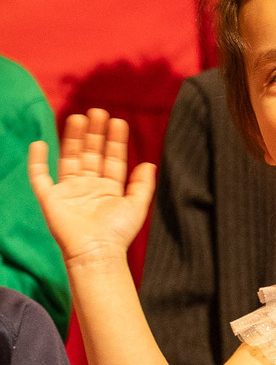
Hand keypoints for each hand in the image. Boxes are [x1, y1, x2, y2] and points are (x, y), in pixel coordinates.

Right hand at [29, 108, 155, 266]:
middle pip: (90, 153)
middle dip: (94, 133)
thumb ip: (143, 185)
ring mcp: (69, 192)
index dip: (114, 140)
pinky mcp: (51, 199)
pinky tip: (40, 143)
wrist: (97, 253)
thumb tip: (150, 163)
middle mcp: (89, 187)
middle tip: (98, 111)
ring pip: (69, 158)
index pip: (112, 158)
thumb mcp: (137, 206)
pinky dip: (37, 161)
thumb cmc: (118, 234)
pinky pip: (40, 177)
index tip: (118, 121)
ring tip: (78, 118)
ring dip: (72, 138)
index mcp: (109, 188)